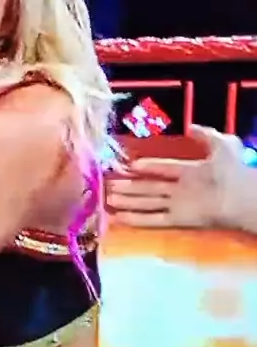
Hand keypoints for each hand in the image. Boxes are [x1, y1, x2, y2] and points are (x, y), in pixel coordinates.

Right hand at [105, 125, 243, 228]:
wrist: (239, 195)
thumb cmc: (233, 169)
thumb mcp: (222, 143)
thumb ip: (205, 135)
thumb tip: (191, 127)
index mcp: (191, 172)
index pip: (164, 168)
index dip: (149, 166)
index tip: (131, 165)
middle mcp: (181, 189)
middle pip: (150, 188)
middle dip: (130, 187)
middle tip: (110, 187)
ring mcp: (178, 205)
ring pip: (147, 203)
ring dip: (128, 201)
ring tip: (108, 199)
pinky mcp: (177, 219)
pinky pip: (152, 219)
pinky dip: (135, 219)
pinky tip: (119, 218)